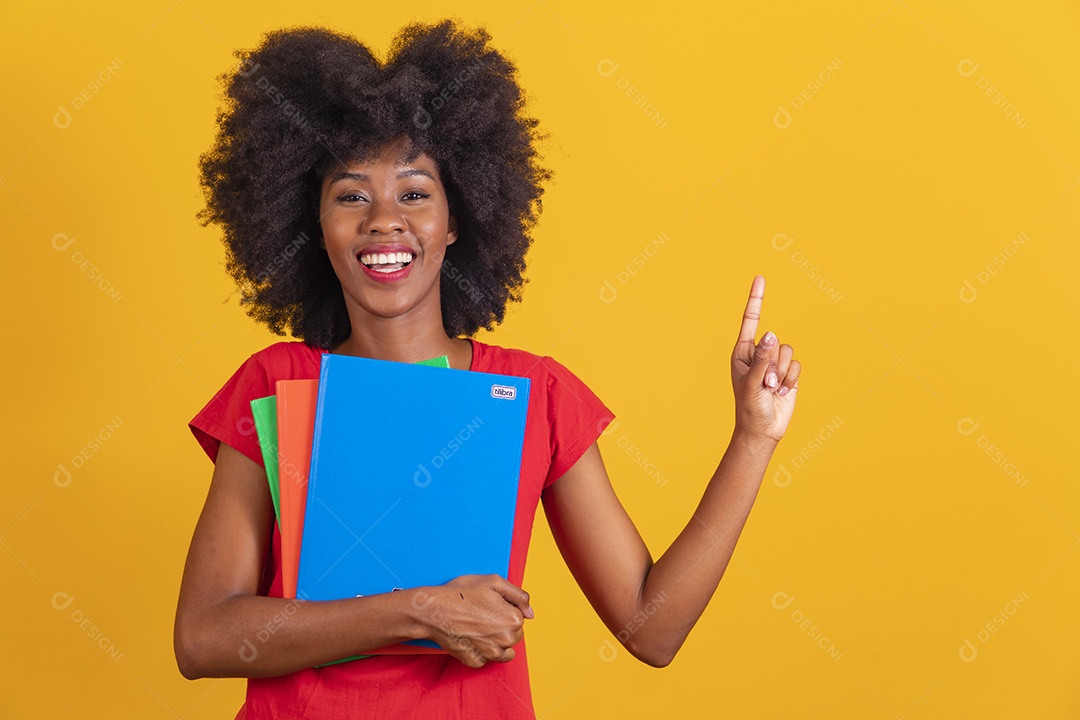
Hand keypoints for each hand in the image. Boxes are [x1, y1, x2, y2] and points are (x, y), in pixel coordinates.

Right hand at [411, 574, 533, 667]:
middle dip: (503, 626)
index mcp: (513, 619)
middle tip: (482, 615)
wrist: (435, 610)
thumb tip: (531, 614)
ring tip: (478, 628)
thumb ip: (519, 596)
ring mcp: (491, 653)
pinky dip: (481, 651)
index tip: (489, 604)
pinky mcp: (476, 661)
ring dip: (496, 641)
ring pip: (504, 650)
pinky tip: (470, 638)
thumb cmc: (463, 593)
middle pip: (513, 635)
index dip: (505, 609)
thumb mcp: (494, 581)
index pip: (520, 617)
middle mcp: (506, 639)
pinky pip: (486, 659)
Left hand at [730, 275, 800, 442]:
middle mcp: (759, 353)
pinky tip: (781, 392)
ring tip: (771, 389)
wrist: (763, 429)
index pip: (751, 320)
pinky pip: (798, 365)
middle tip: (764, 384)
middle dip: (774, 363)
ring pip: (789, 352)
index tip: (760, 278)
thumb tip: (771, 333)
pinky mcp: (788, 373)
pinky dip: (791, 380)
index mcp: (743, 351)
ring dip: (783, 373)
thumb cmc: (749, 407)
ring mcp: (774, 363)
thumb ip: (763, 358)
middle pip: (776, 341)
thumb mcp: (752, 381)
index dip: (756, 299)